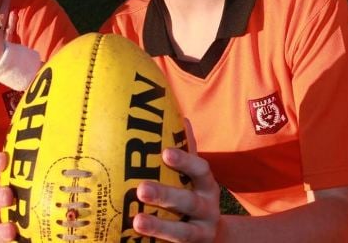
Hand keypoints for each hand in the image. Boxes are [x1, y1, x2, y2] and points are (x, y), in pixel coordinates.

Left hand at [133, 119, 220, 242]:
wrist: (214, 238)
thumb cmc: (194, 198)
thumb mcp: (196, 179)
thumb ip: (188, 152)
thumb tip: (183, 118)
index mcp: (207, 186)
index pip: (201, 170)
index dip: (185, 161)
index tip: (165, 152)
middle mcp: (208, 210)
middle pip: (189, 202)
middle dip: (166, 195)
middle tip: (141, 188)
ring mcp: (201, 234)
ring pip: (182, 232)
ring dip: (159, 227)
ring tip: (136, 221)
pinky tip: (134, 240)